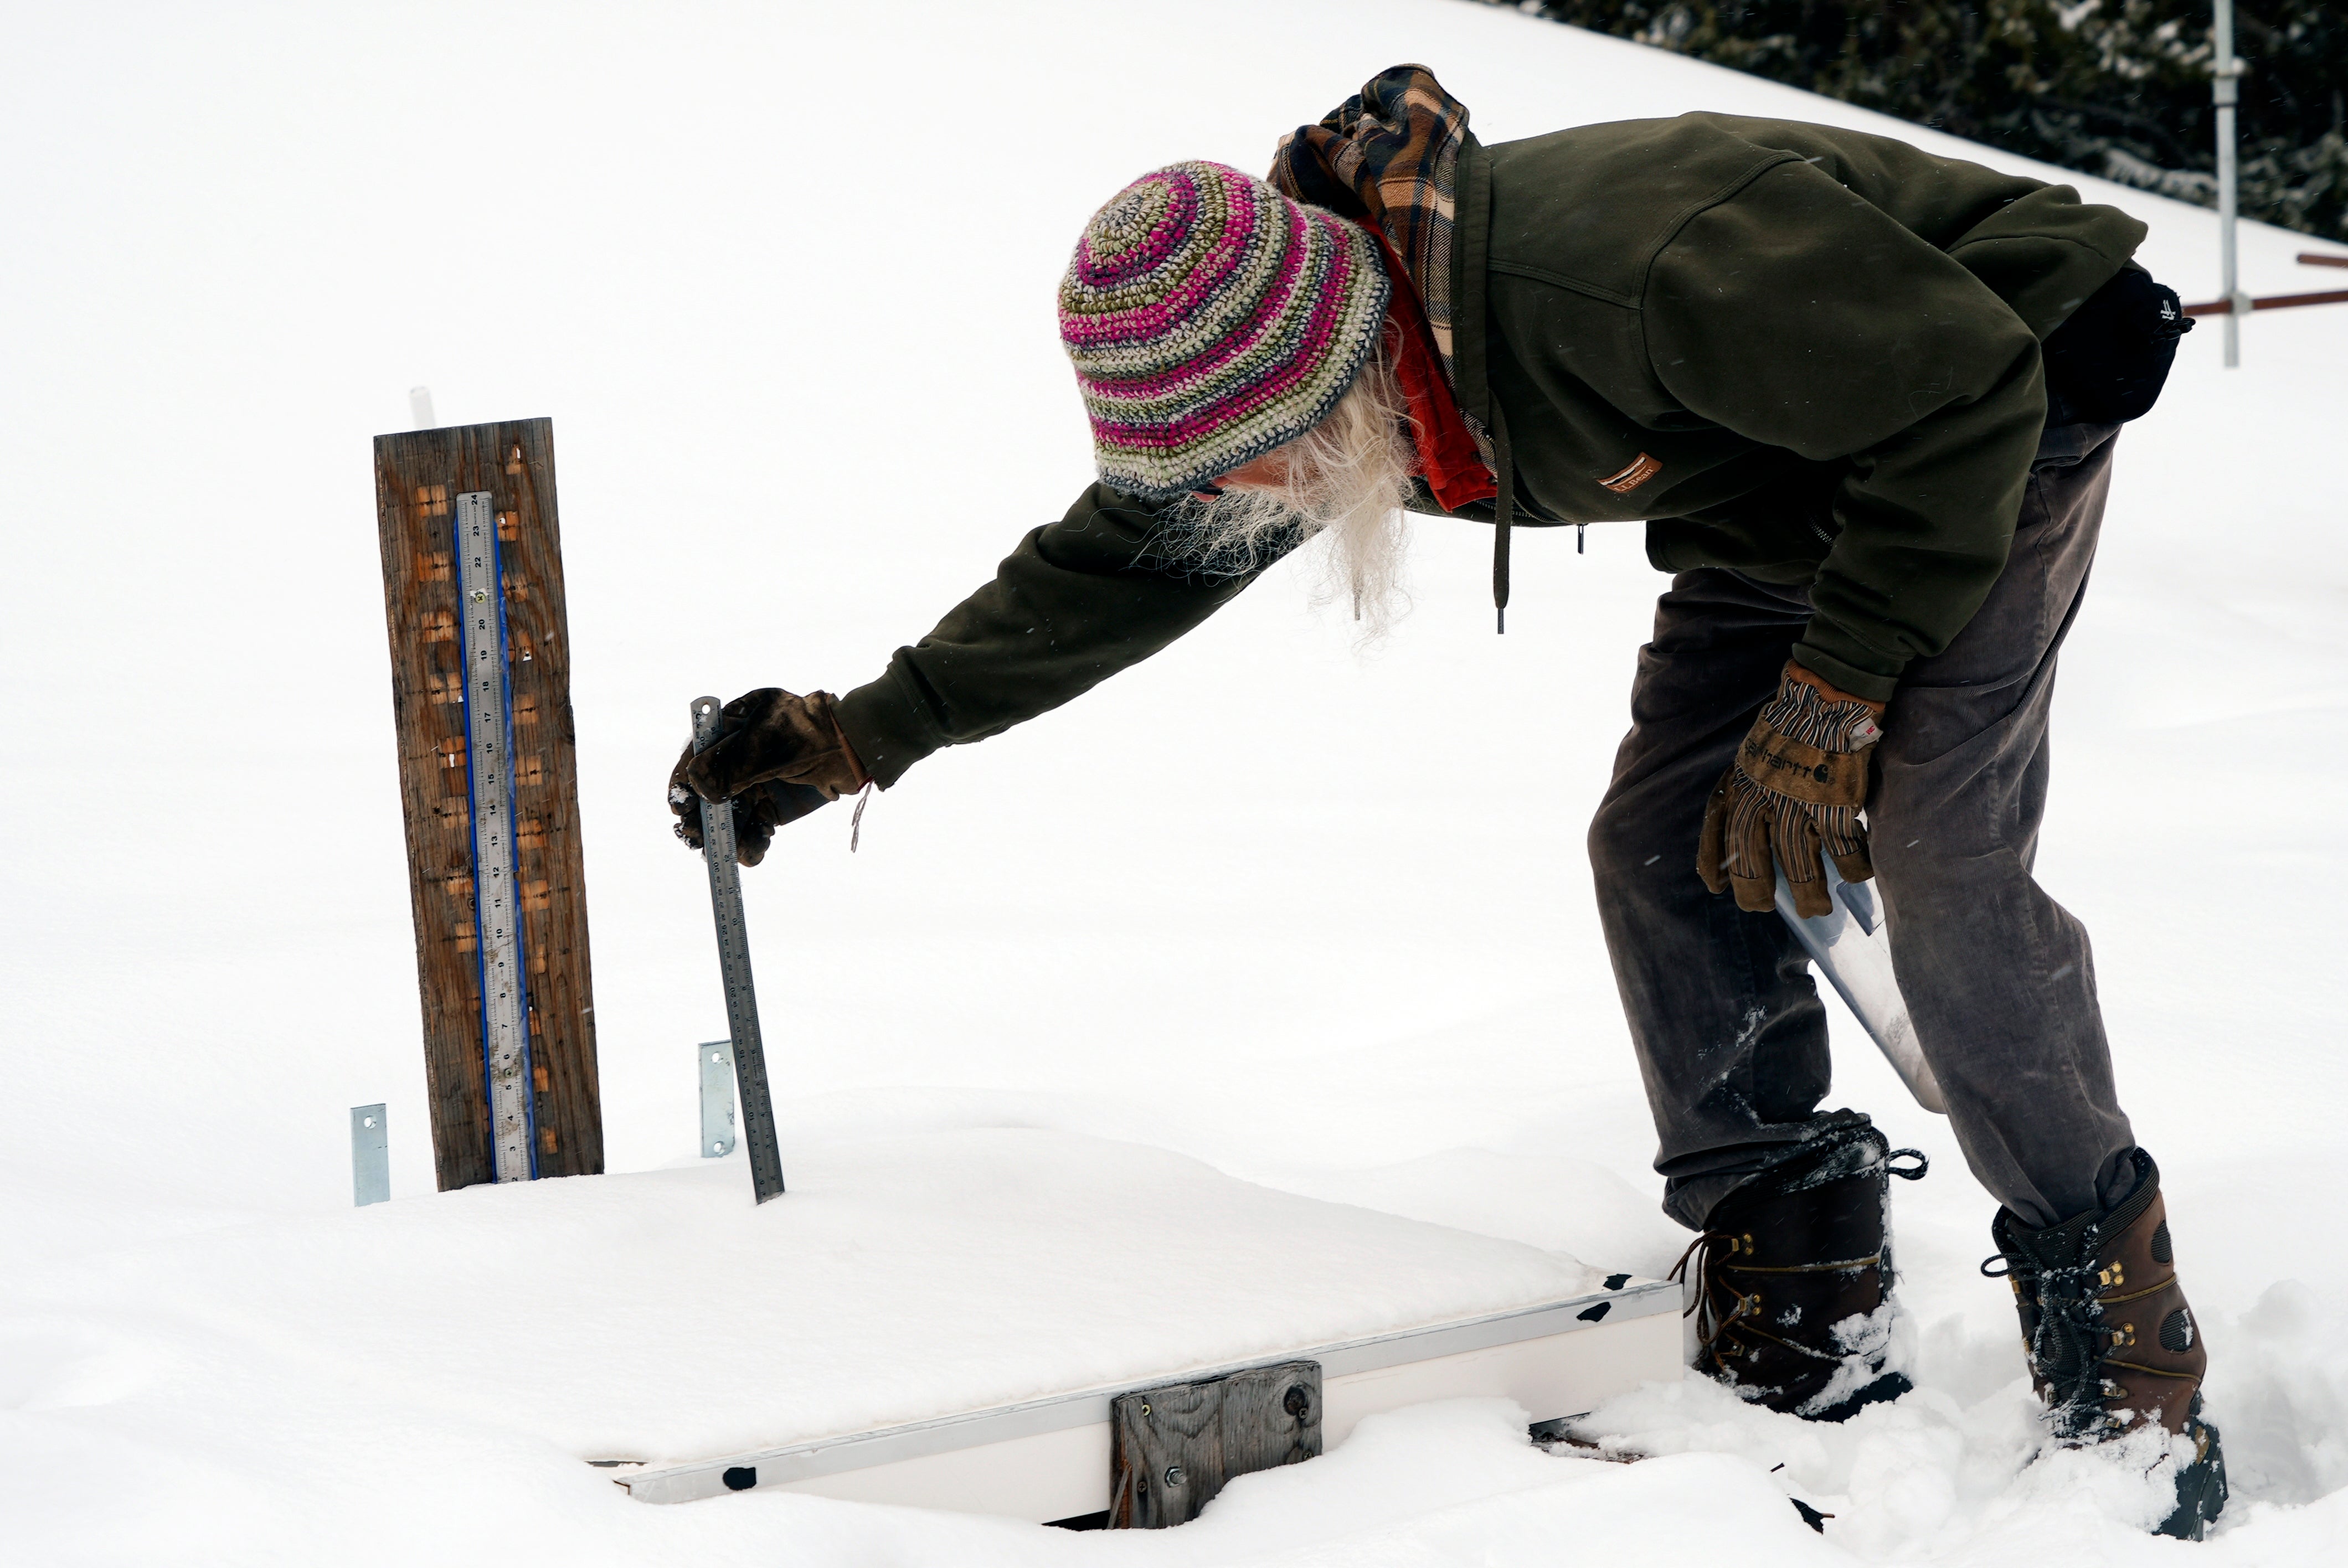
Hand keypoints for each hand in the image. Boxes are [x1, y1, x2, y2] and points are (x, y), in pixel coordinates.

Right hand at [668, 688, 867, 865]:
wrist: (853, 748)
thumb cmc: (809, 733)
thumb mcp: (764, 746)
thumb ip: (730, 768)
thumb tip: (698, 790)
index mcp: (728, 730)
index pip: (694, 760)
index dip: (682, 785)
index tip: (679, 809)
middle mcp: (736, 759)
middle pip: (706, 793)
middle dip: (702, 819)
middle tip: (697, 841)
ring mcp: (754, 784)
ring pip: (729, 817)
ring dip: (726, 838)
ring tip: (727, 855)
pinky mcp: (772, 807)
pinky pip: (754, 828)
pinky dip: (752, 843)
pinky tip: (752, 854)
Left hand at [1697, 663, 1883, 918]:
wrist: (1827, 694)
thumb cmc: (1795, 721)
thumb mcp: (1753, 751)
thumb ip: (1749, 783)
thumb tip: (1750, 817)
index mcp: (1738, 783)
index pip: (1715, 833)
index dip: (1713, 864)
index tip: (1715, 887)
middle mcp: (1760, 798)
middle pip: (1749, 859)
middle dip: (1753, 890)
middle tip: (1763, 908)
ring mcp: (1797, 803)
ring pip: (1797, 865)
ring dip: (1809, 893)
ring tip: (1817, 909)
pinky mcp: (1834, 804)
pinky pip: (1843, 850)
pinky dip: (1853, 867)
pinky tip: (1858, 874)